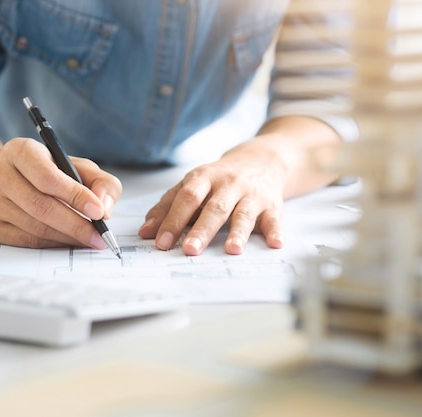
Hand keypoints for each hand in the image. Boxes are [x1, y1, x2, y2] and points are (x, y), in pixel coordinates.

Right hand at [0, 137, 121, 247]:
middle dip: (76, 225)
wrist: (9, 179)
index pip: (48, 177)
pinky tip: (68, 242)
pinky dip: (53, 245)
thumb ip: (101, 182)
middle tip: (99, 236)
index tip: (98, 212)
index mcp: (20, 151)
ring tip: (89, 240)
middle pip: (41, 206)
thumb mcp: (78, 167)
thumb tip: (104, 208)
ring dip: (67, 238)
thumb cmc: (50, 172)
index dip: (75, 196)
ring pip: (35, 228)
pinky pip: (27, 242)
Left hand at [138, 139, 285, 255]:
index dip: (174, 220)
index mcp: (205, 178)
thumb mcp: (192, 185)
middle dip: (202, 230)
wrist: (261, 160)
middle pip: (214, 208)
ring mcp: (252, 195)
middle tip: (190, 250)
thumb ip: (168, 207)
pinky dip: (275, 232)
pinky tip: (274, 244)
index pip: (187, 198)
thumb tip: (145, 232)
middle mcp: (229, 184)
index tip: (162, 242)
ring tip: (231, 250)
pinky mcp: (273, 205)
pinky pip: (274, 219)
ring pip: (244, 214)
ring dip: (238, 232)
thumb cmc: (220, 179)